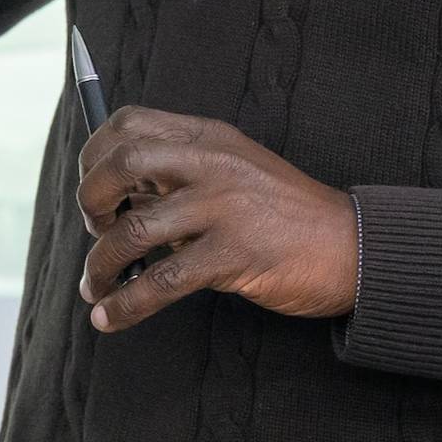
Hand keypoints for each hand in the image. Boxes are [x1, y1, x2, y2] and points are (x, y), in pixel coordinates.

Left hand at [74, 107, 358, 334]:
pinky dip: (126, 303)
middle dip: (90, 201)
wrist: (351, 246)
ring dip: (100, 264)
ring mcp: (223, 207)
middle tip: (95, 230)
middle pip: (121, 164)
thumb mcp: (234, 171)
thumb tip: (112, 201)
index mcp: (209, 137)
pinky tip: (110, 317)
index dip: (96, 154)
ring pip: (133, 230)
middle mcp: (212, 163)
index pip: (130, 123)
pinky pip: (161, 281)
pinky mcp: (233, 254)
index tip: (94, 188)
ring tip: (95, 286)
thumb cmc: (284, 215)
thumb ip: (180, 175)